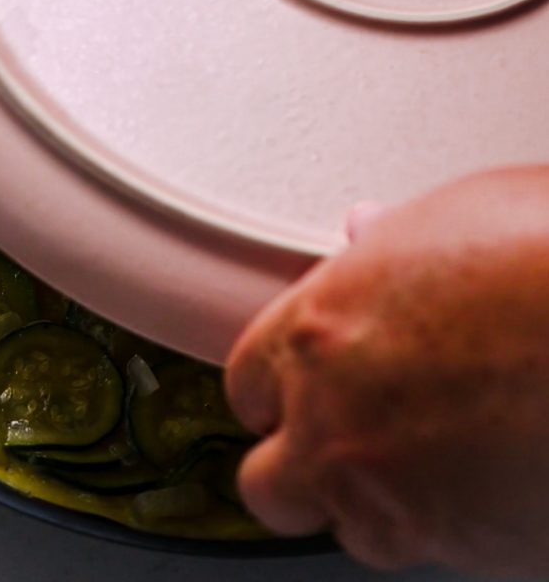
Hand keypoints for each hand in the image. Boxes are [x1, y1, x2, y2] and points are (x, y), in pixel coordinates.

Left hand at [226, 167, 548, 573]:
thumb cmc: (548, 254)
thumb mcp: (457, 215)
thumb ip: (390, 240)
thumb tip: (364, 231)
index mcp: (317, 331)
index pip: (245, 380)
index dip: (275, 386)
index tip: (299, 388)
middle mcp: (335, 422)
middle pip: (269, 481)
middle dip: (301, 466)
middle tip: (350, 437)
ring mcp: (393, 498)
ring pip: (347, 530)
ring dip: (373, 503)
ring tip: (432, 457)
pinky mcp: (463, 551)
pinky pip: (427, 554)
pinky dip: (444, 527)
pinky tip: (485, 479)